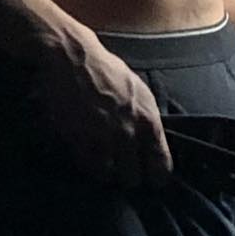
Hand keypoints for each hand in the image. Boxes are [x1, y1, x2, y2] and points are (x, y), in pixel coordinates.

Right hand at [32, 34, 173, 190]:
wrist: (73, 57)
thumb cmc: (104, 69)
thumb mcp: (135, 89)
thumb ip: (144, 118)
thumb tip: (149, 142)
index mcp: (149, 119)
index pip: (161, 167)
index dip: (154, 176)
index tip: (147, 178)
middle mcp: (130, 132)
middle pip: (133, 178)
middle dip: (126, 176)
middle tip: (118, 168)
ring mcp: (105, 139)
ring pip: (109, 177)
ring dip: (104, 172)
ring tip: (99, 159)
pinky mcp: (81, 140)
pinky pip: (88, 168)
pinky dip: (86, 165)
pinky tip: (84, 152)